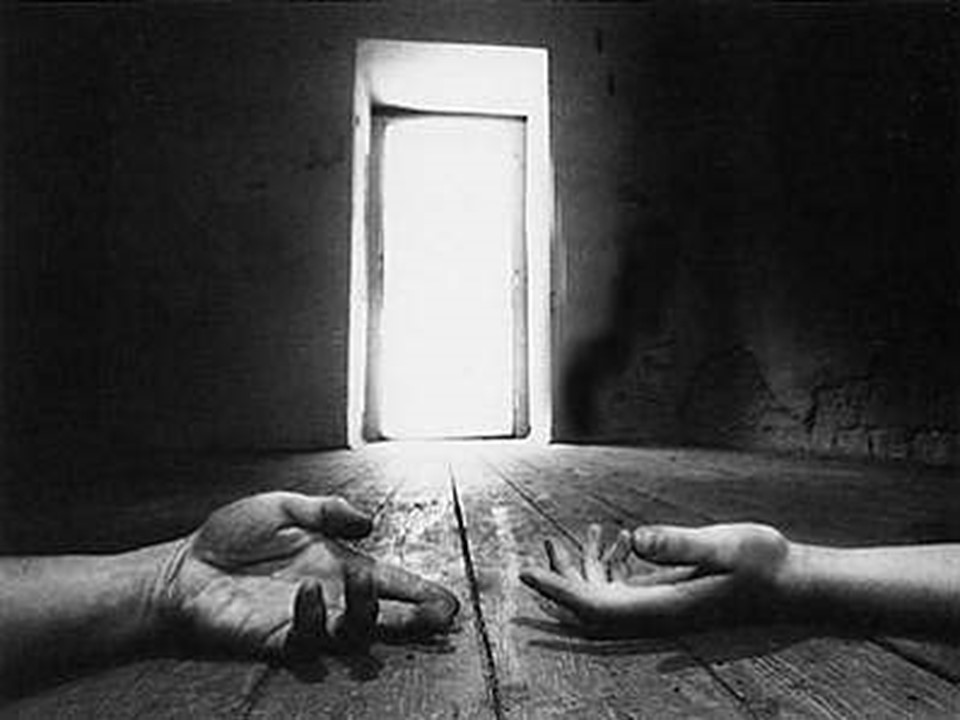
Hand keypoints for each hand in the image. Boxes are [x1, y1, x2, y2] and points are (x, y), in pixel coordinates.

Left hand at [159, 492, 458, 659]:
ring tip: (363, 583)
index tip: (448, 601)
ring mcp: (307, 621)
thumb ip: (326, 510)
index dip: (418, 592)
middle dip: (414, 620)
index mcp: (338, 566)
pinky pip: (307, 639)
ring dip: (367, 613)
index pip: (388, 582)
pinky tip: (307, 592)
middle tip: (437, 618)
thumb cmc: (232, 539)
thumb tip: (368, 522)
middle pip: (384, 617)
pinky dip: (314, 618)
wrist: (185, 567)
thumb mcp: (283, 507)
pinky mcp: (278, 639)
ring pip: (353, 634)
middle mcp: (330, 598)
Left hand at [519, 522, 789, 631]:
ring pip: (606, 595)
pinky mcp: (670, 596)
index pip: (593, 607)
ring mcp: (662, 606)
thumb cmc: (766, 564)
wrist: (795, 585)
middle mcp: (655, 614)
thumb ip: (680, 544)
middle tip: (545, 544)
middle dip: (563, 578)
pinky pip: (626, 587)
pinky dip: (611, 564)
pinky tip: (619, 538)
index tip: (525, 573)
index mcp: (660, 608)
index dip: (557, 590)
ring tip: (582, 531)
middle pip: (590, 605)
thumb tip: (634, 539)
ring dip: (586, 567)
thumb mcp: (725, 545)